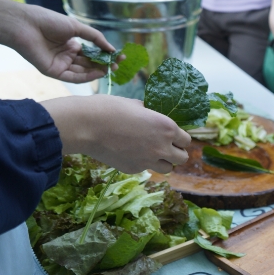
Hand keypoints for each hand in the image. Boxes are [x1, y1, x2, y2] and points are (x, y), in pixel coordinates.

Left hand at [0, 0, 116, 82]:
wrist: (26, 25)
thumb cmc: (48, 21)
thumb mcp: (76, 27)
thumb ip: (95, 38)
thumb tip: (112, 48)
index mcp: (71, 44)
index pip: (92, 53)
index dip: (105, 55)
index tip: (118, 56)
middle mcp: (67, 56)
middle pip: (89, 64)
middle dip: (104, 64)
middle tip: (117, 65)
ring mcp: (61, 65)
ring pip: (83, 71)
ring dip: (97, 71)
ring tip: (110, 69)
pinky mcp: (54, 72)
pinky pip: (73, 77)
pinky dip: (86, 76)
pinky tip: (97, 73)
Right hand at [41, 95, 190, 173]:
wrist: (86, 126)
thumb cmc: (110, 108)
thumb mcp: (137, 105)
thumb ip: (152, 114)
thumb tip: (155, 116)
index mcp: (167, 128)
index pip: (187, 140)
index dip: (180, 137)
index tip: (174, 135)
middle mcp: (162, 147)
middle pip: (182, 158)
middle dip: (176, 152)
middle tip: (166, 146)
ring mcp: (148, 161)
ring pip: (168, 169)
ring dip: (164, 162)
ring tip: (153, 153)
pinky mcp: (134, 169)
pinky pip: (146, 169)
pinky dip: (144, 163)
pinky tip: (132, 153)